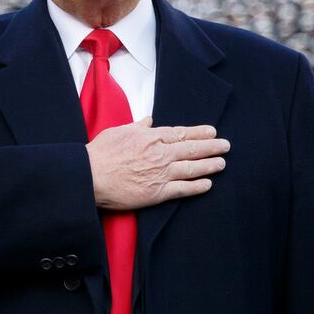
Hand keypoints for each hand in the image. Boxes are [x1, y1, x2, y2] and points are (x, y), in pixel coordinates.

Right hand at [86, 117, 229, 209]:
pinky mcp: (157, 192)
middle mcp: (160, 153)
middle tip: (226, 145)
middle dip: (212, 147)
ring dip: (210, 164)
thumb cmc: (99, 154)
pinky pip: (182, 189)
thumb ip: (137, 126)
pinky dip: (197, 186)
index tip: (212, 132)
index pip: (181, 133)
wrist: (87, 177)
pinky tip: (208, 184)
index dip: (199, 133)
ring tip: (222, 163)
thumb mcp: (118, 131)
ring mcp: (160, 173)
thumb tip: (149, 120)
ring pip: (192, 167)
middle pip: (192, 148)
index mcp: (151, 137)